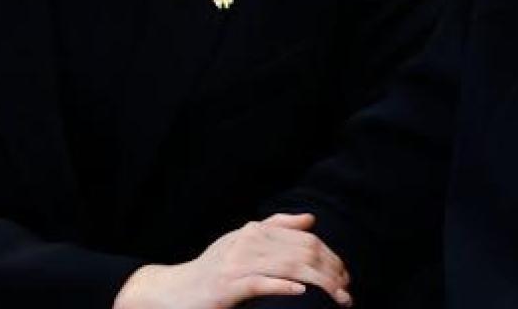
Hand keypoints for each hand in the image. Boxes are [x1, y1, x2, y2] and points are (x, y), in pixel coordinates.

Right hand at [113, 213, 351, 308]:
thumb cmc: (212, 269)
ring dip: (319, 284)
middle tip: (346, 292)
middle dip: (331, 273)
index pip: (305, 241)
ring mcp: (236, 263)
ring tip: (336, 298)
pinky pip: (262, 282)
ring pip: (290, 267)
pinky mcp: (226, 285)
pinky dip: (285, 286)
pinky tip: (303, 293)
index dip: (331, 258)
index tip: (345, 277)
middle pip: (303, 252)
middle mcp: (248, 241)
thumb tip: (310, 219)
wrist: (171, 292)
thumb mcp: (242, 243)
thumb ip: (276, 228)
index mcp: (255, 231)